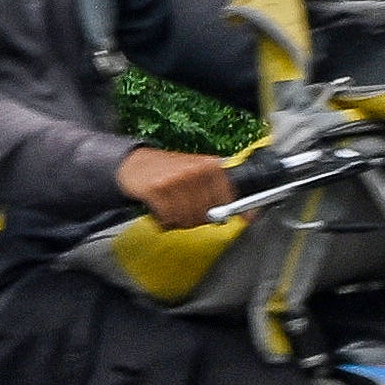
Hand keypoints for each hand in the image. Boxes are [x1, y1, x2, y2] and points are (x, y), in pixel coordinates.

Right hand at [117, 145, 236, 230]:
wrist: (135, 164)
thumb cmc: (169, 171)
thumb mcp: (199, 173)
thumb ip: (221, 191)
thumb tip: (250, 215)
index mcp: (210, 166)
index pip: (230, 198)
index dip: (232, 212)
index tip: (240, 219)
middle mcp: (195, 171)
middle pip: (208, 213)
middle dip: (197, 218)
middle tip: (187, 210)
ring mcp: (176, 180)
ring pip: (188, 218)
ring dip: (179, 220)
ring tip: (172, 209)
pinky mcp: (157, 189)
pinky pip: (169, 217)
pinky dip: (164, 219)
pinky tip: (160, 209)